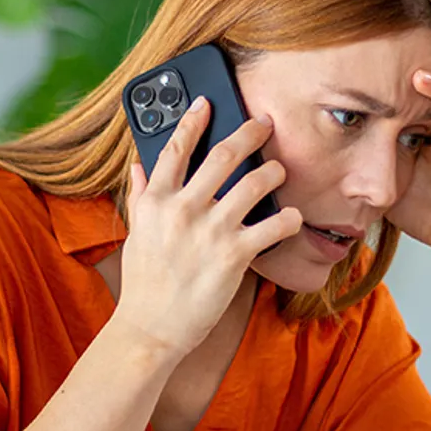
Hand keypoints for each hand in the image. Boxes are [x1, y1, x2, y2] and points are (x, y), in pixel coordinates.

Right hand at [114, 99, 302, 357]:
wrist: (151, 329)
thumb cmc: (144, 285)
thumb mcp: (136, 235)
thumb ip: (141, 197)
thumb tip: (139, 167)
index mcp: (157, 201)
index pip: (176, 148)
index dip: (192, 119)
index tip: (207, 101)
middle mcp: (184, 208)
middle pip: (223, 155)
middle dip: (250, 132)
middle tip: (265, 123)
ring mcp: (211, 230)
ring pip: (255, 182)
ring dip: (274, 171)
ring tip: (280, 171)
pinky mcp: (235, 254)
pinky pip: (274, 226)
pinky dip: (290, 218)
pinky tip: (294, 217)